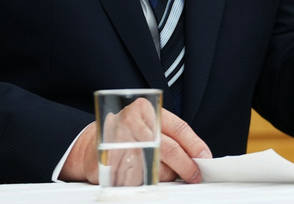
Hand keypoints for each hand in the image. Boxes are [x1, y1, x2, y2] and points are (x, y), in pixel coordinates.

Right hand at [61, 105, 212, 183]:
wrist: (88, 144)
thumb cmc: (124, 135)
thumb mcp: (147, 125)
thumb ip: (169, 136)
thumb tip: (196, 156)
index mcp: (146, 110)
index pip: (178, 128)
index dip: (195, 145)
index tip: (204, 158)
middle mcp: (133, 123)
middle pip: (169, 149)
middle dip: (186, 166)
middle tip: (194, 175)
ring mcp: (120, 142)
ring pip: (155, 167)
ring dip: (165, 176)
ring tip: (162, 174)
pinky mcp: (111, 162)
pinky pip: (137, 179)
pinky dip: (145, 182)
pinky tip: (143, 177)